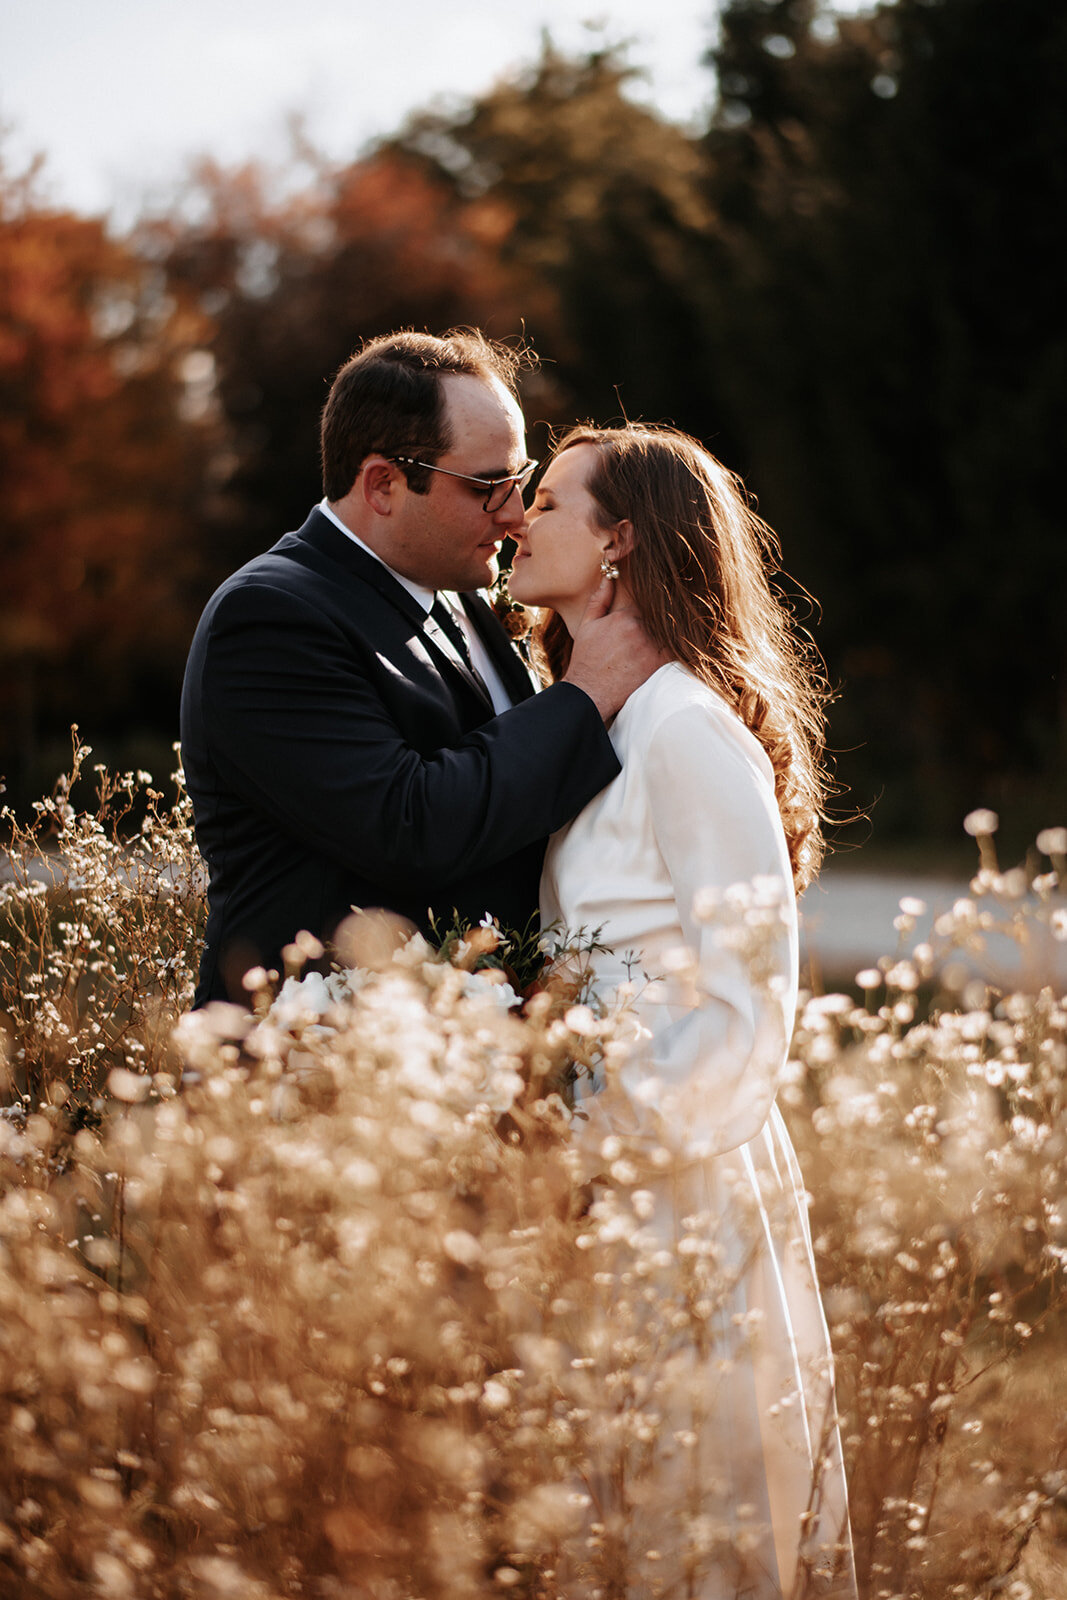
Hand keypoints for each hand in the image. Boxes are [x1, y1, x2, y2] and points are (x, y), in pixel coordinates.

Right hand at [562, 577, 669, 720]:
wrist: (588, 692)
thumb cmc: (586, 659)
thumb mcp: (588, 625)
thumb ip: (600, 599)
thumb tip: (609, 576)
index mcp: (624, 616)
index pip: (648, 603)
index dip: (654, 606)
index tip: (658, 609)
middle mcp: (639, 629)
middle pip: (661, 617)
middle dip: (664, 619)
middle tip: (677, 616)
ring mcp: (650, 647)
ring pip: (670, 632)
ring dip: (673, 632)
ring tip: (681, 630)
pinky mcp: (657, 665)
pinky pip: (675, 651)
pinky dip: (679, 648)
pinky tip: (681, 647)